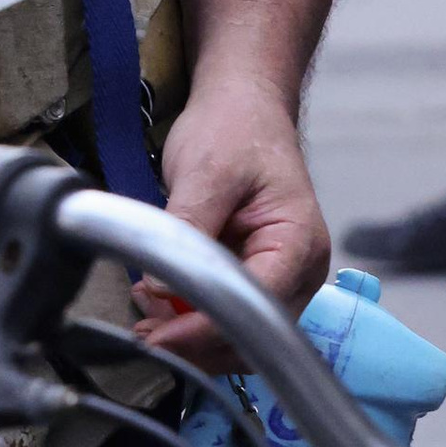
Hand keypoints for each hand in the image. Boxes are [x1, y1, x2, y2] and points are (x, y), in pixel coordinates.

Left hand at [136, 65, 329, 365]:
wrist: (241, 106)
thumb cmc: (235, 130)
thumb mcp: (206, 172)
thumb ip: (187, 229)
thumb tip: (161, 288)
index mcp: (299, 243)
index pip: (257, 305)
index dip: (206, 328)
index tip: (160, 336)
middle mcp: (299, 269)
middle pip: (254, 332)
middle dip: (198, 341)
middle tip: (146, 335)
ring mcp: (281, 276)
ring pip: (242, 332)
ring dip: (194, 334)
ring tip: (147, 322)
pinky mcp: (256, 274)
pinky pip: (230, 310)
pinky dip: (194, 317)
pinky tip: (159, 305)